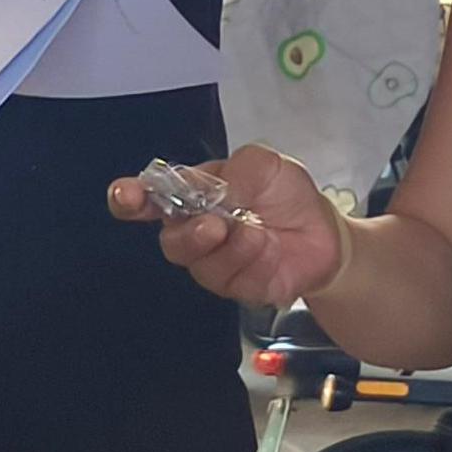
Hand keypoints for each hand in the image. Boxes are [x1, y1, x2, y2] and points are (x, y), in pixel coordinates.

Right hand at [106, 144, 349, 306]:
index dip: (129, 198)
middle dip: (189, 235)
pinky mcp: (238, 287)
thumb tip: (218, 189)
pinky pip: (235, 281)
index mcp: (191, 196)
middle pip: (170, 242)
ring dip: (230, 249)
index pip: (148, 198)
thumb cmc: (284, 193)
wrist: (324, 231)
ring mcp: (215, 264)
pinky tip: (269, 248)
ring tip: (257, 232)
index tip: (127, 197)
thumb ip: (238, 169)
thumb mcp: (265, 164)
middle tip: (215, 225)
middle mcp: (195, 232)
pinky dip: (254, 262)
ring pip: (201, 266)